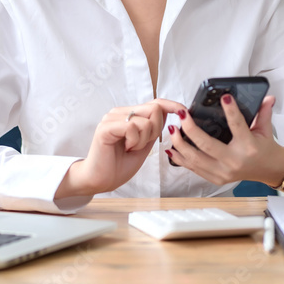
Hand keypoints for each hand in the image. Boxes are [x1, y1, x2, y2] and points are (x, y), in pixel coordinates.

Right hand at [56, 98, 185, 198]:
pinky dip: (134, 141)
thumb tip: (169, 111)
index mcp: (128, 115)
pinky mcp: (106, 127)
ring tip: (130, 148)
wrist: (100, 180)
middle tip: (140, 145)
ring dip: (143, 140)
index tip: (183, 111)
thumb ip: (154, 129)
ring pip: (145, 120)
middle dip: (155, 131)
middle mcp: (119, 112)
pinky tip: (125, 148)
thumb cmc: (119, 165)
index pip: (155, 102)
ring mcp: (111, 118)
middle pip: (154, 109)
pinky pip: (132, 127)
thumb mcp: (144, 144)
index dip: (171, 105)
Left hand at [165, 94, 283, 186]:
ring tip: (172, 129)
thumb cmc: (265, 147)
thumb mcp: (265, 129)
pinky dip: (181, 158)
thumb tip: (268, 96)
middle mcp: (234, 161)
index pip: (238, 126)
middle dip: (191, 129)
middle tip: (182, 115)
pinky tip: (171, 148)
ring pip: (196, 159)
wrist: (268, 170)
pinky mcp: (216, 179)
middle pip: (207, 145)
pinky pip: (194, 169)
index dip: (231, 111)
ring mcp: (224, 172)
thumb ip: (264, 112)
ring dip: (180, 144)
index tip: (224, 97)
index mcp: (248, 146)